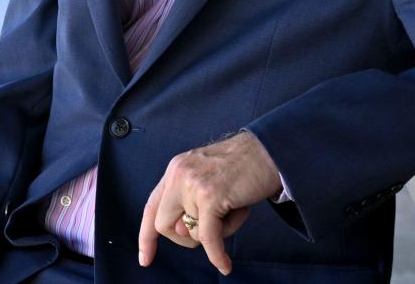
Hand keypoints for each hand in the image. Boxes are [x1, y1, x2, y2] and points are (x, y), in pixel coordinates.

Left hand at [137, 131, 281, 275]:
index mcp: (176, 169)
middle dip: (185, 239)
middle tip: (211, 232)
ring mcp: (193, 184)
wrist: (268, 151)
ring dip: (215, 233)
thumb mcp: (208, 180)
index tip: (146, 258)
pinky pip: (208, 238)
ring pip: (191, 233)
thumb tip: (181, 231)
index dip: (147, 235)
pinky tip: (225, 264)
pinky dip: (217, 255)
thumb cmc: (243, 169)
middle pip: (164, 225)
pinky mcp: (210, 196)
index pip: (151, 206)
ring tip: (234, 211)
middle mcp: (179, 173)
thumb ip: (190, 203)